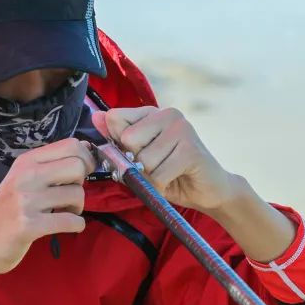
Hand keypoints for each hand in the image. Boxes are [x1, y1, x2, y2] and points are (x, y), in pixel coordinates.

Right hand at [0, 137, 96, 296]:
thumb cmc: (5, 212)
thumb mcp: (22, 180)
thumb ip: (50, 167)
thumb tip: (88, 152)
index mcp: (26, 161)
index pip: (71, 145)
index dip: (85, 159)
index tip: (80, 175)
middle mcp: (26, 176)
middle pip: (78, 166)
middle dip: (82, 184)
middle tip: (69, 197)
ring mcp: (26, 200)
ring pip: (77, 195)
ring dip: (77, 209)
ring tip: (63, 214)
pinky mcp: (29, 225)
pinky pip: (71, 221)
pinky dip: (77, 226)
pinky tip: (66, 227)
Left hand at [92, 105, 241, 212]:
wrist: (208, 191)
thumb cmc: (172, 174)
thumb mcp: (139, 156)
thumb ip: (118, 137)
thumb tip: (97, 117)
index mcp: (153, 113)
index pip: (115, 119)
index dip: (120, 145)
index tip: (138, 154)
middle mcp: (168, 114)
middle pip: (128, 140)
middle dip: (137, 163)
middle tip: (157, 167)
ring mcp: (182, 130)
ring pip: (144, 161)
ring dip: (152, 177)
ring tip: (168, 174)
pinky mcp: (190, 150)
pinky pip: (159, 174)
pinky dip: (162, 186)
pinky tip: (175, 180)